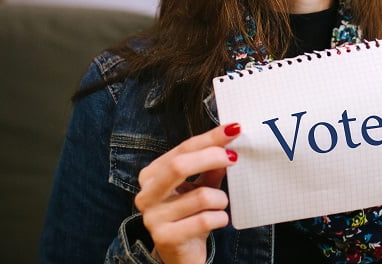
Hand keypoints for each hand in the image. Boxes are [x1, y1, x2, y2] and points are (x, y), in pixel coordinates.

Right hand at [135, 123, 240, 263]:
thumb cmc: (191, 215)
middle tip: (234, 158)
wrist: (181, 254)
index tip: (234, 130)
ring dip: (221, 199)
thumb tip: (229, 145)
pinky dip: (220, 217)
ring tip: (221, 204)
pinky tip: (219, 219)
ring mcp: (152, 217)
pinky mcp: (165, 237)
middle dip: (212, 157)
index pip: (183, 149)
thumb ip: (211, 167)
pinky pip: (204, 219)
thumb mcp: (201, 186)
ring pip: (200, 196)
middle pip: (179, 165)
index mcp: (152, 175)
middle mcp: (147, 194)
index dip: (210, 138)